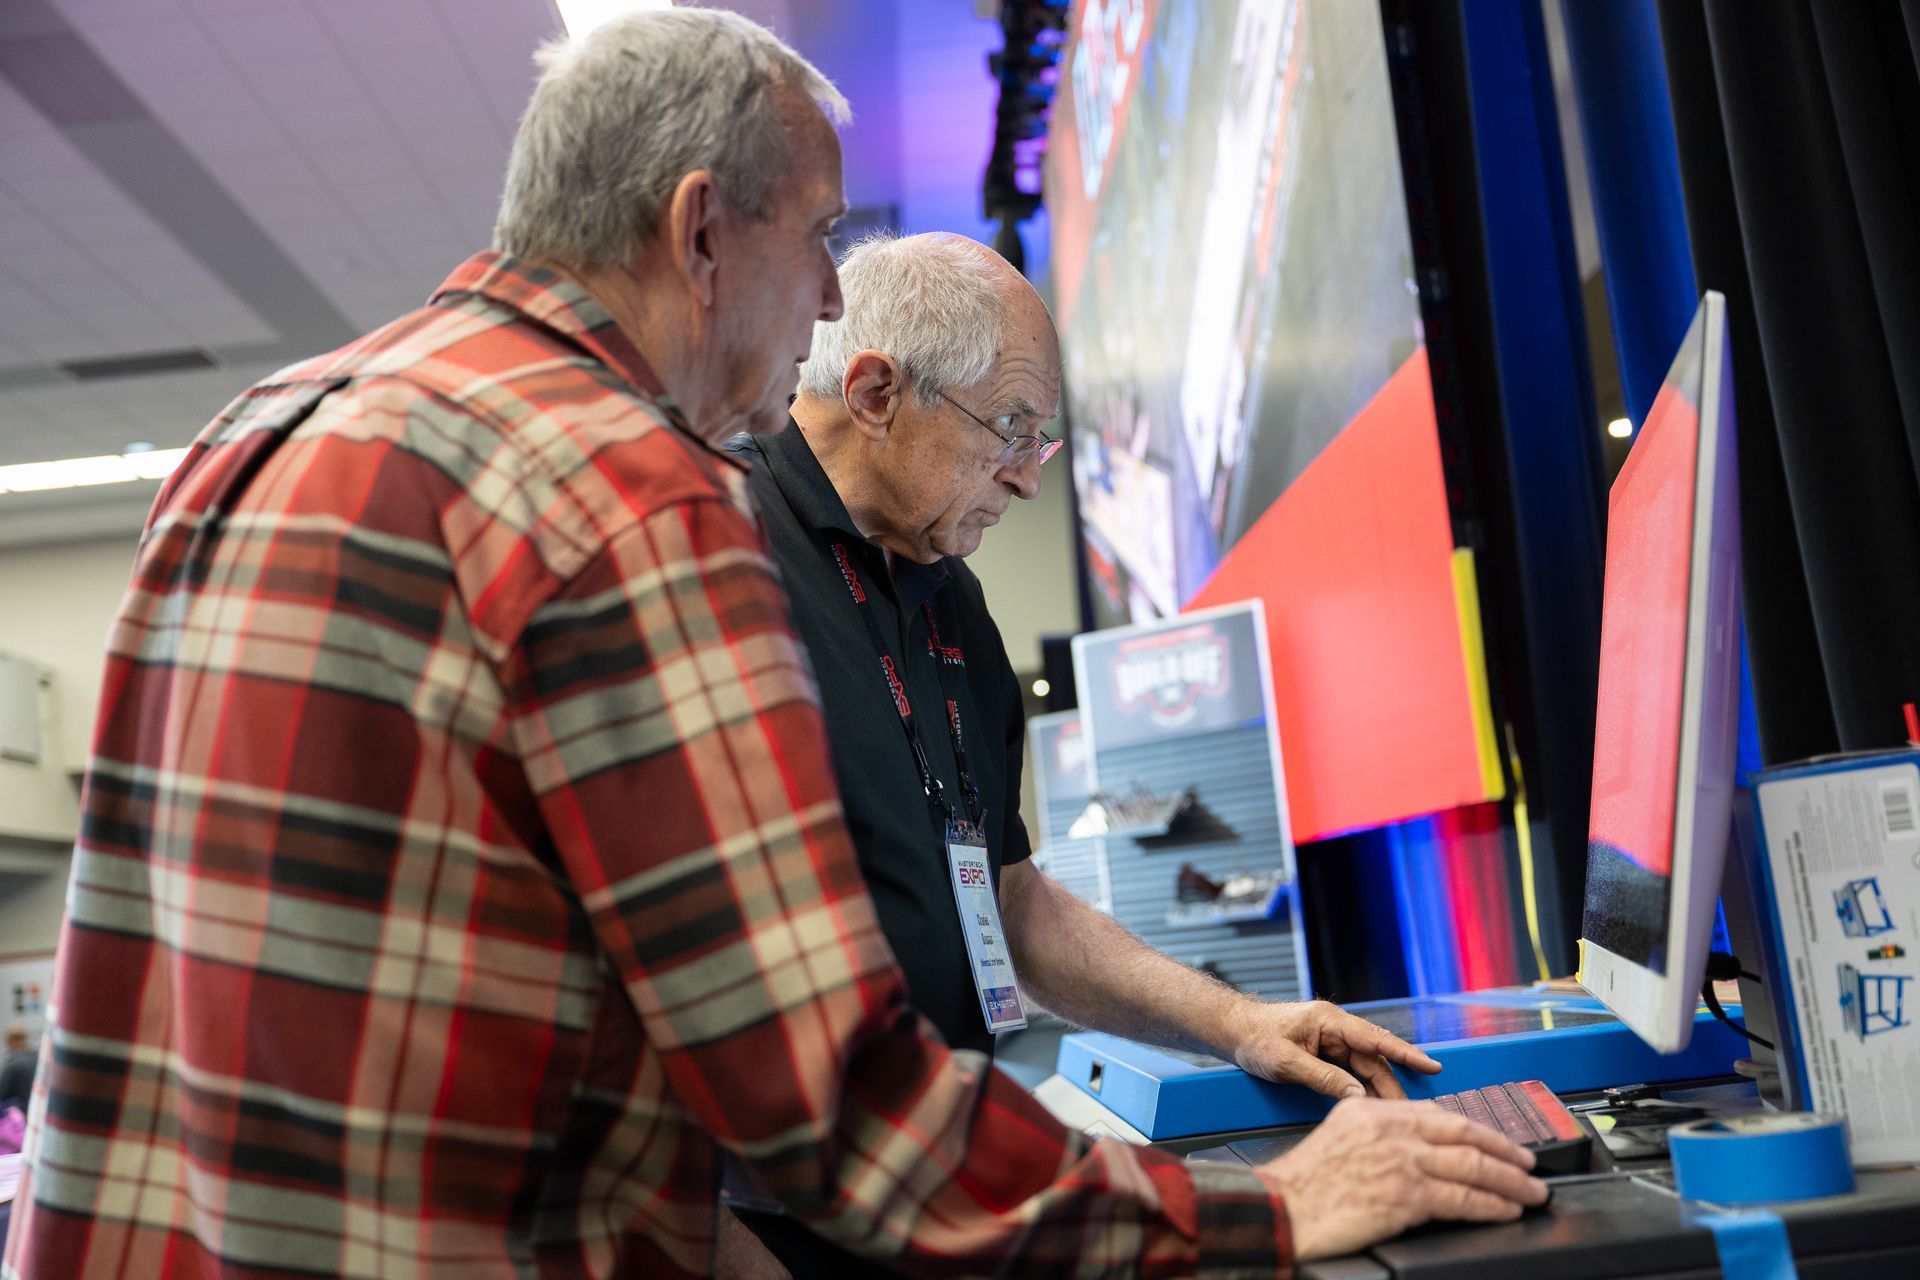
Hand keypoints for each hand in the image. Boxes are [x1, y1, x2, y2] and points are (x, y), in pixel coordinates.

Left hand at [1226, 999, 1441, 1098]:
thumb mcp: (1286, 1061)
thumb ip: (1323, 1078)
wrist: (1232, 1032)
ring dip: (1377, 1092)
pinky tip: (1370, 1109)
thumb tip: (1357, 1097)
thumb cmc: (1254, 1039)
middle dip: (1391, 1086)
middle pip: (1373, 1060)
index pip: (1375, 1038)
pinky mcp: (1325, 1056)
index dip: (1405, 1053)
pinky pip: (1350, 1074)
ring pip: (1364, 1070)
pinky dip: (1361, 1091)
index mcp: (1329, 1021)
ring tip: (1395, 1117)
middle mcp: (1335, 1030)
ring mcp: (1331, 1043)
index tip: (1431, 1066)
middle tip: (1410, 1114)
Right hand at [1258, 1097, 1547, 1260]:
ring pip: (1471, 1166)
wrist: (1281, 1209)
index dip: (1477, 1130)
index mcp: (1371, 1111)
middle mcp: (1389, 1129)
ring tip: (1531, 1193)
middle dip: (1505, 1151)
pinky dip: (1491, 1206)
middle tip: (1530, 1165)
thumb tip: (1415, 1149)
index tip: (1497, 1143)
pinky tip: (1506, 1211)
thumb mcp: (1338, 1138)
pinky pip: (1462, 1199)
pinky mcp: (1405, 1195)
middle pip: (1463, 1134)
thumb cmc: (1302, 1185)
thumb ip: (1376, 1134)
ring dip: (1509, 1182)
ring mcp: (1399, 1160)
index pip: (1438, 1115)